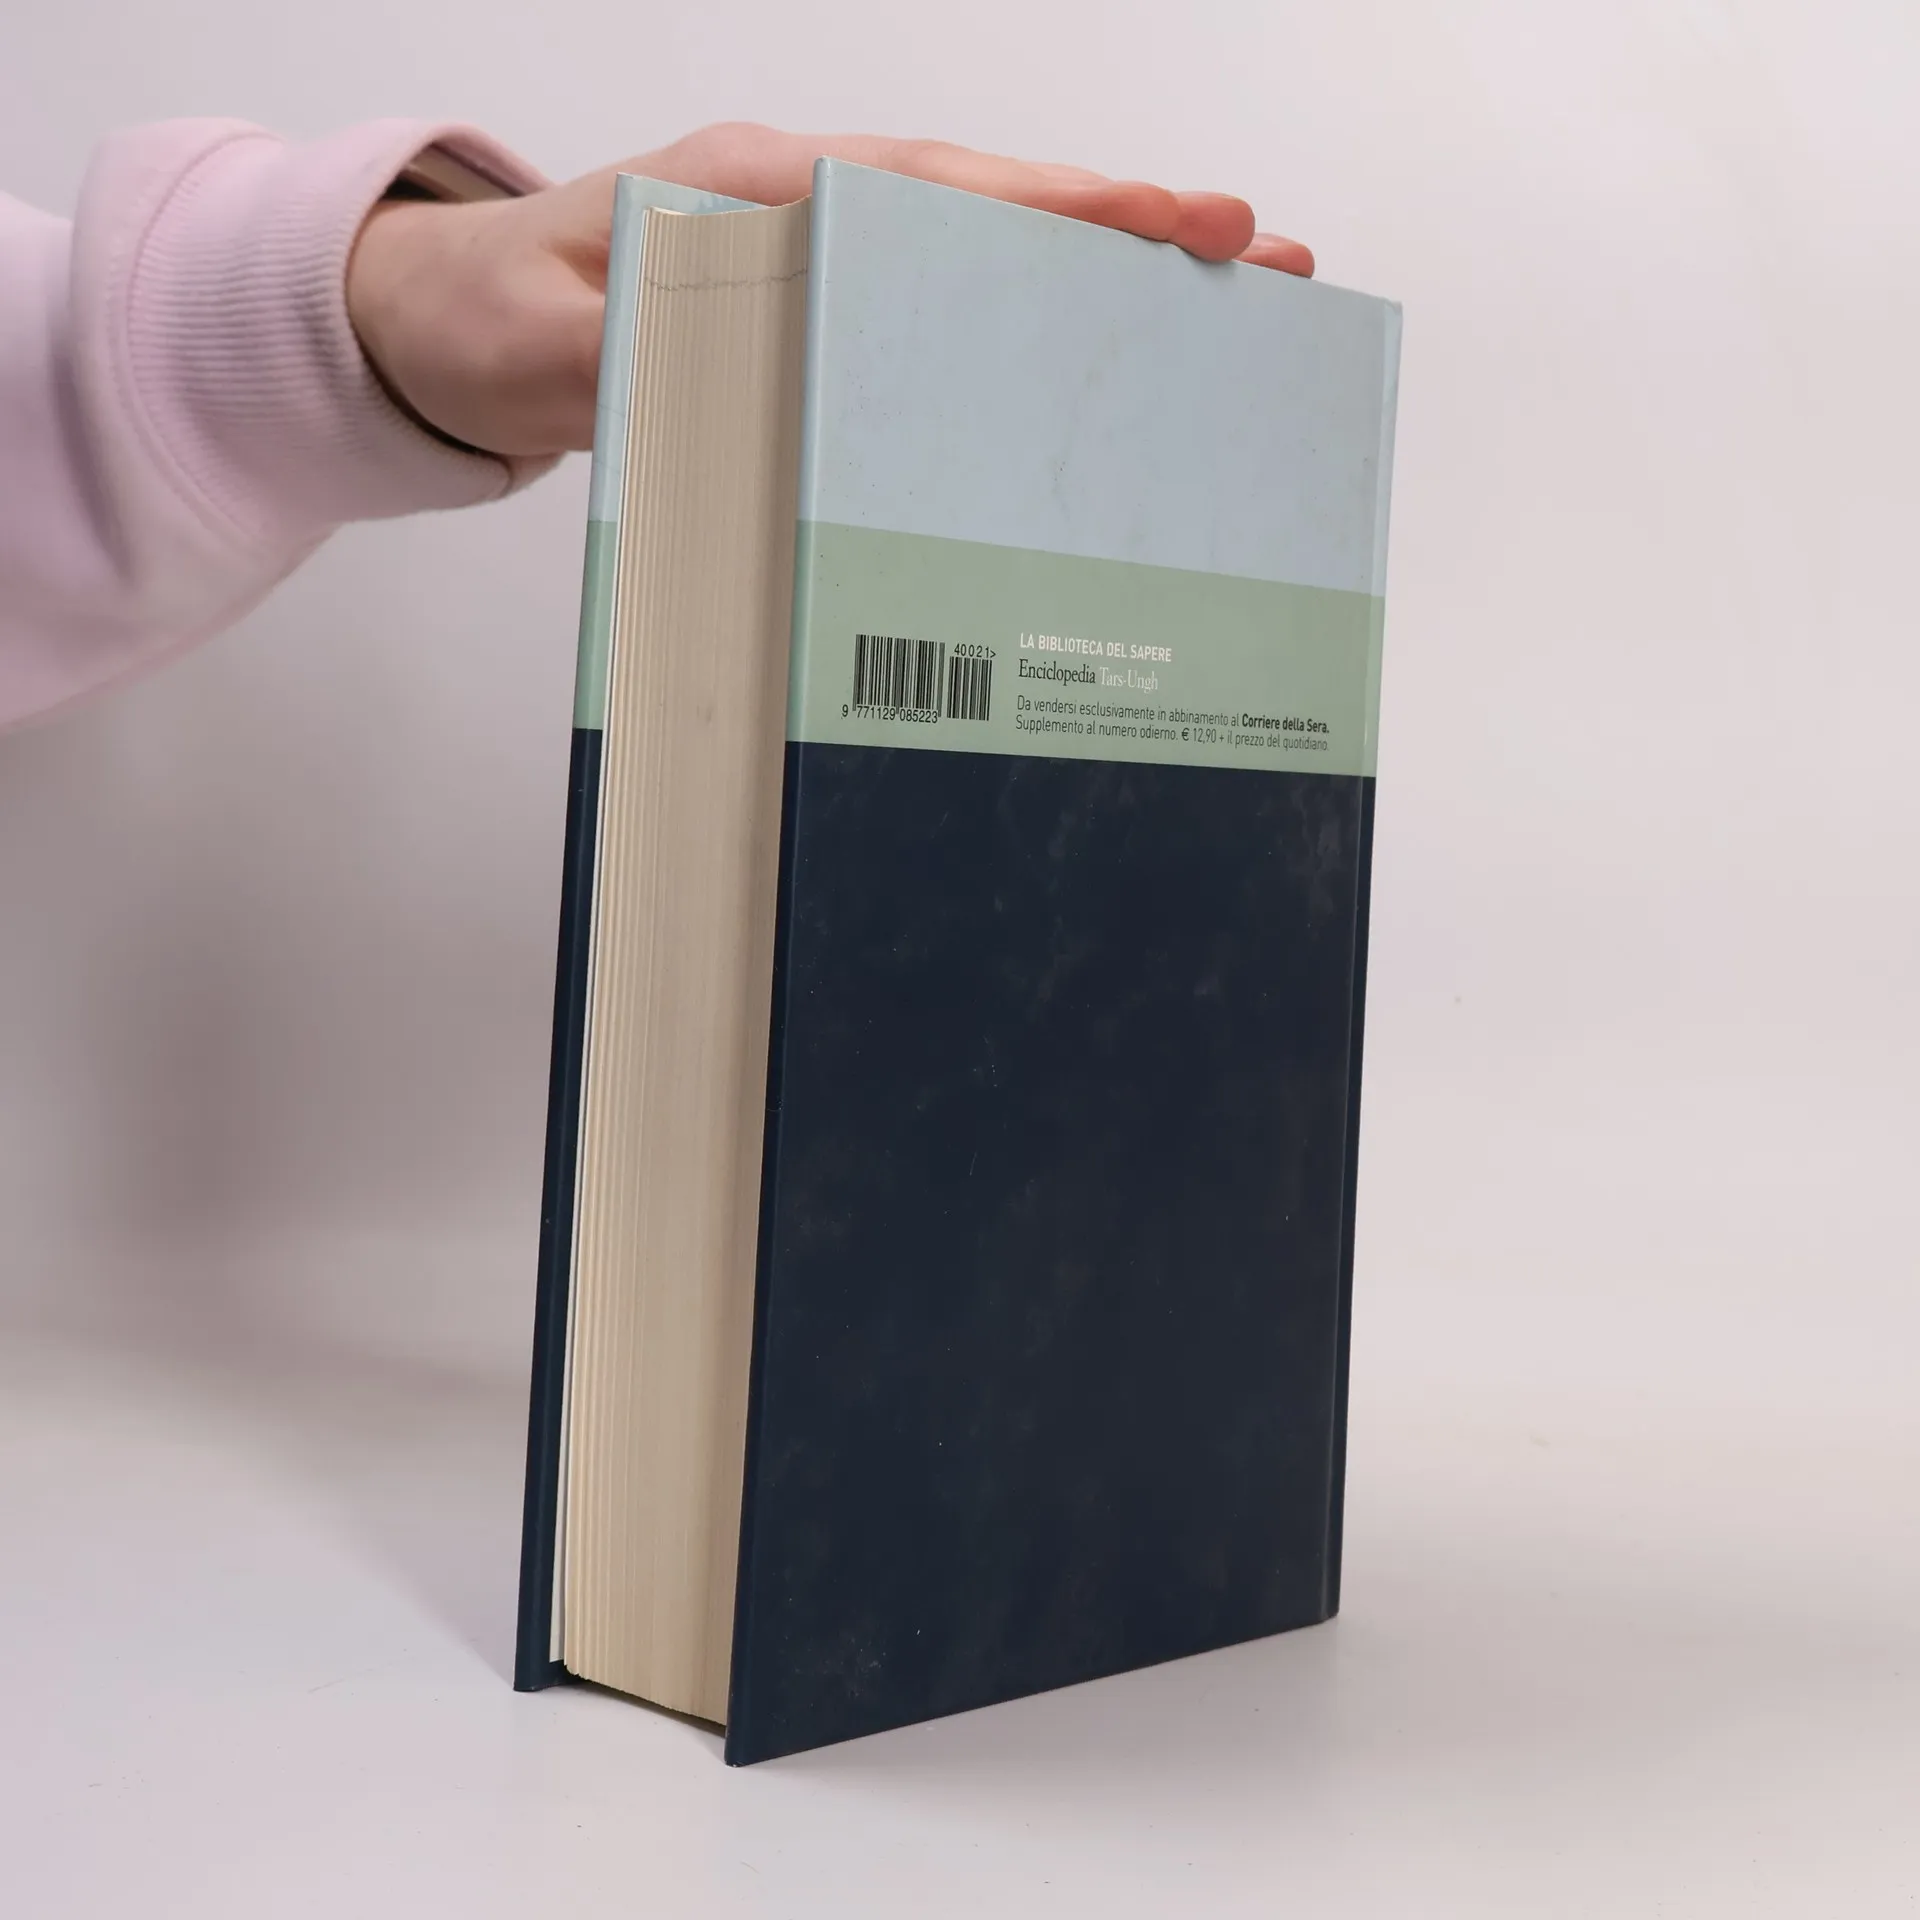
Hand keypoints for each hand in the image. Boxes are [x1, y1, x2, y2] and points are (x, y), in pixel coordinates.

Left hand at [347, 123, 1314, 459]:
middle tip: (1267, 255)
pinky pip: (944, 298)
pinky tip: (1089, 350)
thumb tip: (757, 342)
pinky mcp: (815, 300)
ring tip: (1225, 295)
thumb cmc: (492, 322)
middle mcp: (808, 204)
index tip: (1181, 223)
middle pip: (1000, 207)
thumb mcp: (548, 342)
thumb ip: (641, 342)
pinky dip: (1029, 311)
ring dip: (1102, 268)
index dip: (1068, 210)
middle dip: (1135, 228)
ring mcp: (817, 247)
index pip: (947, 195)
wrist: (439, 323)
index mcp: (764, 194)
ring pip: (986, 247)